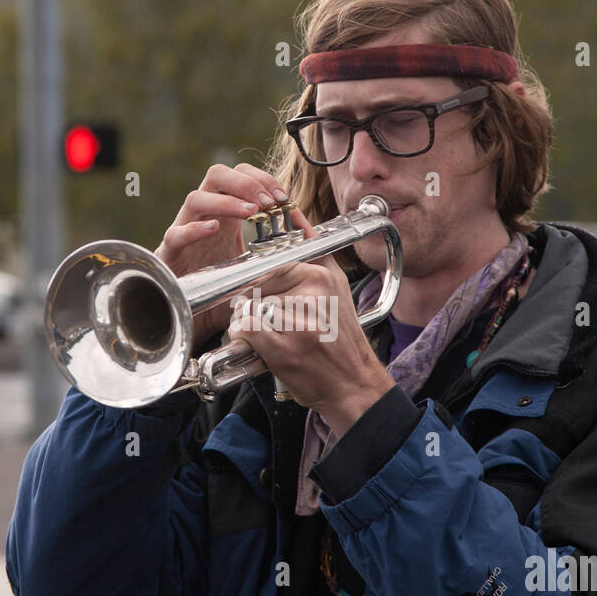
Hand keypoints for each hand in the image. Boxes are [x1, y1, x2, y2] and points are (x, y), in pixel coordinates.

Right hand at [154, 163, 290, 348]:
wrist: (195, 313)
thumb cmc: (226, 284)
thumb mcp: (257, 262)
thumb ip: (279, 248)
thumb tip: (309, 239)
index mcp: (226, 210)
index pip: (241, 175)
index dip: (262, 179)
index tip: (283, 198)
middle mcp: (204, 214)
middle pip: (217, 175)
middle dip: (246, 183)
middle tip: (268, 203)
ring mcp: (184, 229)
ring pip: (196, 198)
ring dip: (226, 201)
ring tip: (251, 212)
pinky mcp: (170, 252)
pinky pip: (176, 233)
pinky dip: (195, 229)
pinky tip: (214, 229)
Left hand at [226, 209, 394, 436]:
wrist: (353, 383)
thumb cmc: (339, 338)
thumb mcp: (335, 284)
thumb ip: (313, 248)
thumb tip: (292, 211)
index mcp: (322, 273)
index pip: (270, 260)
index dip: (262, 281)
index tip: (274, 298)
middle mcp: (312, 291)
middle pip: (255, 283)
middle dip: (255, 303)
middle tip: (278, 324)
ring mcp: (298, 318)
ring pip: (247, 305)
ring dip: (250, 322)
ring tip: (276, 337)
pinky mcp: (284, 344)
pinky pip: (244, 327)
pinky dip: (243, 338)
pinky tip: (261, 346)